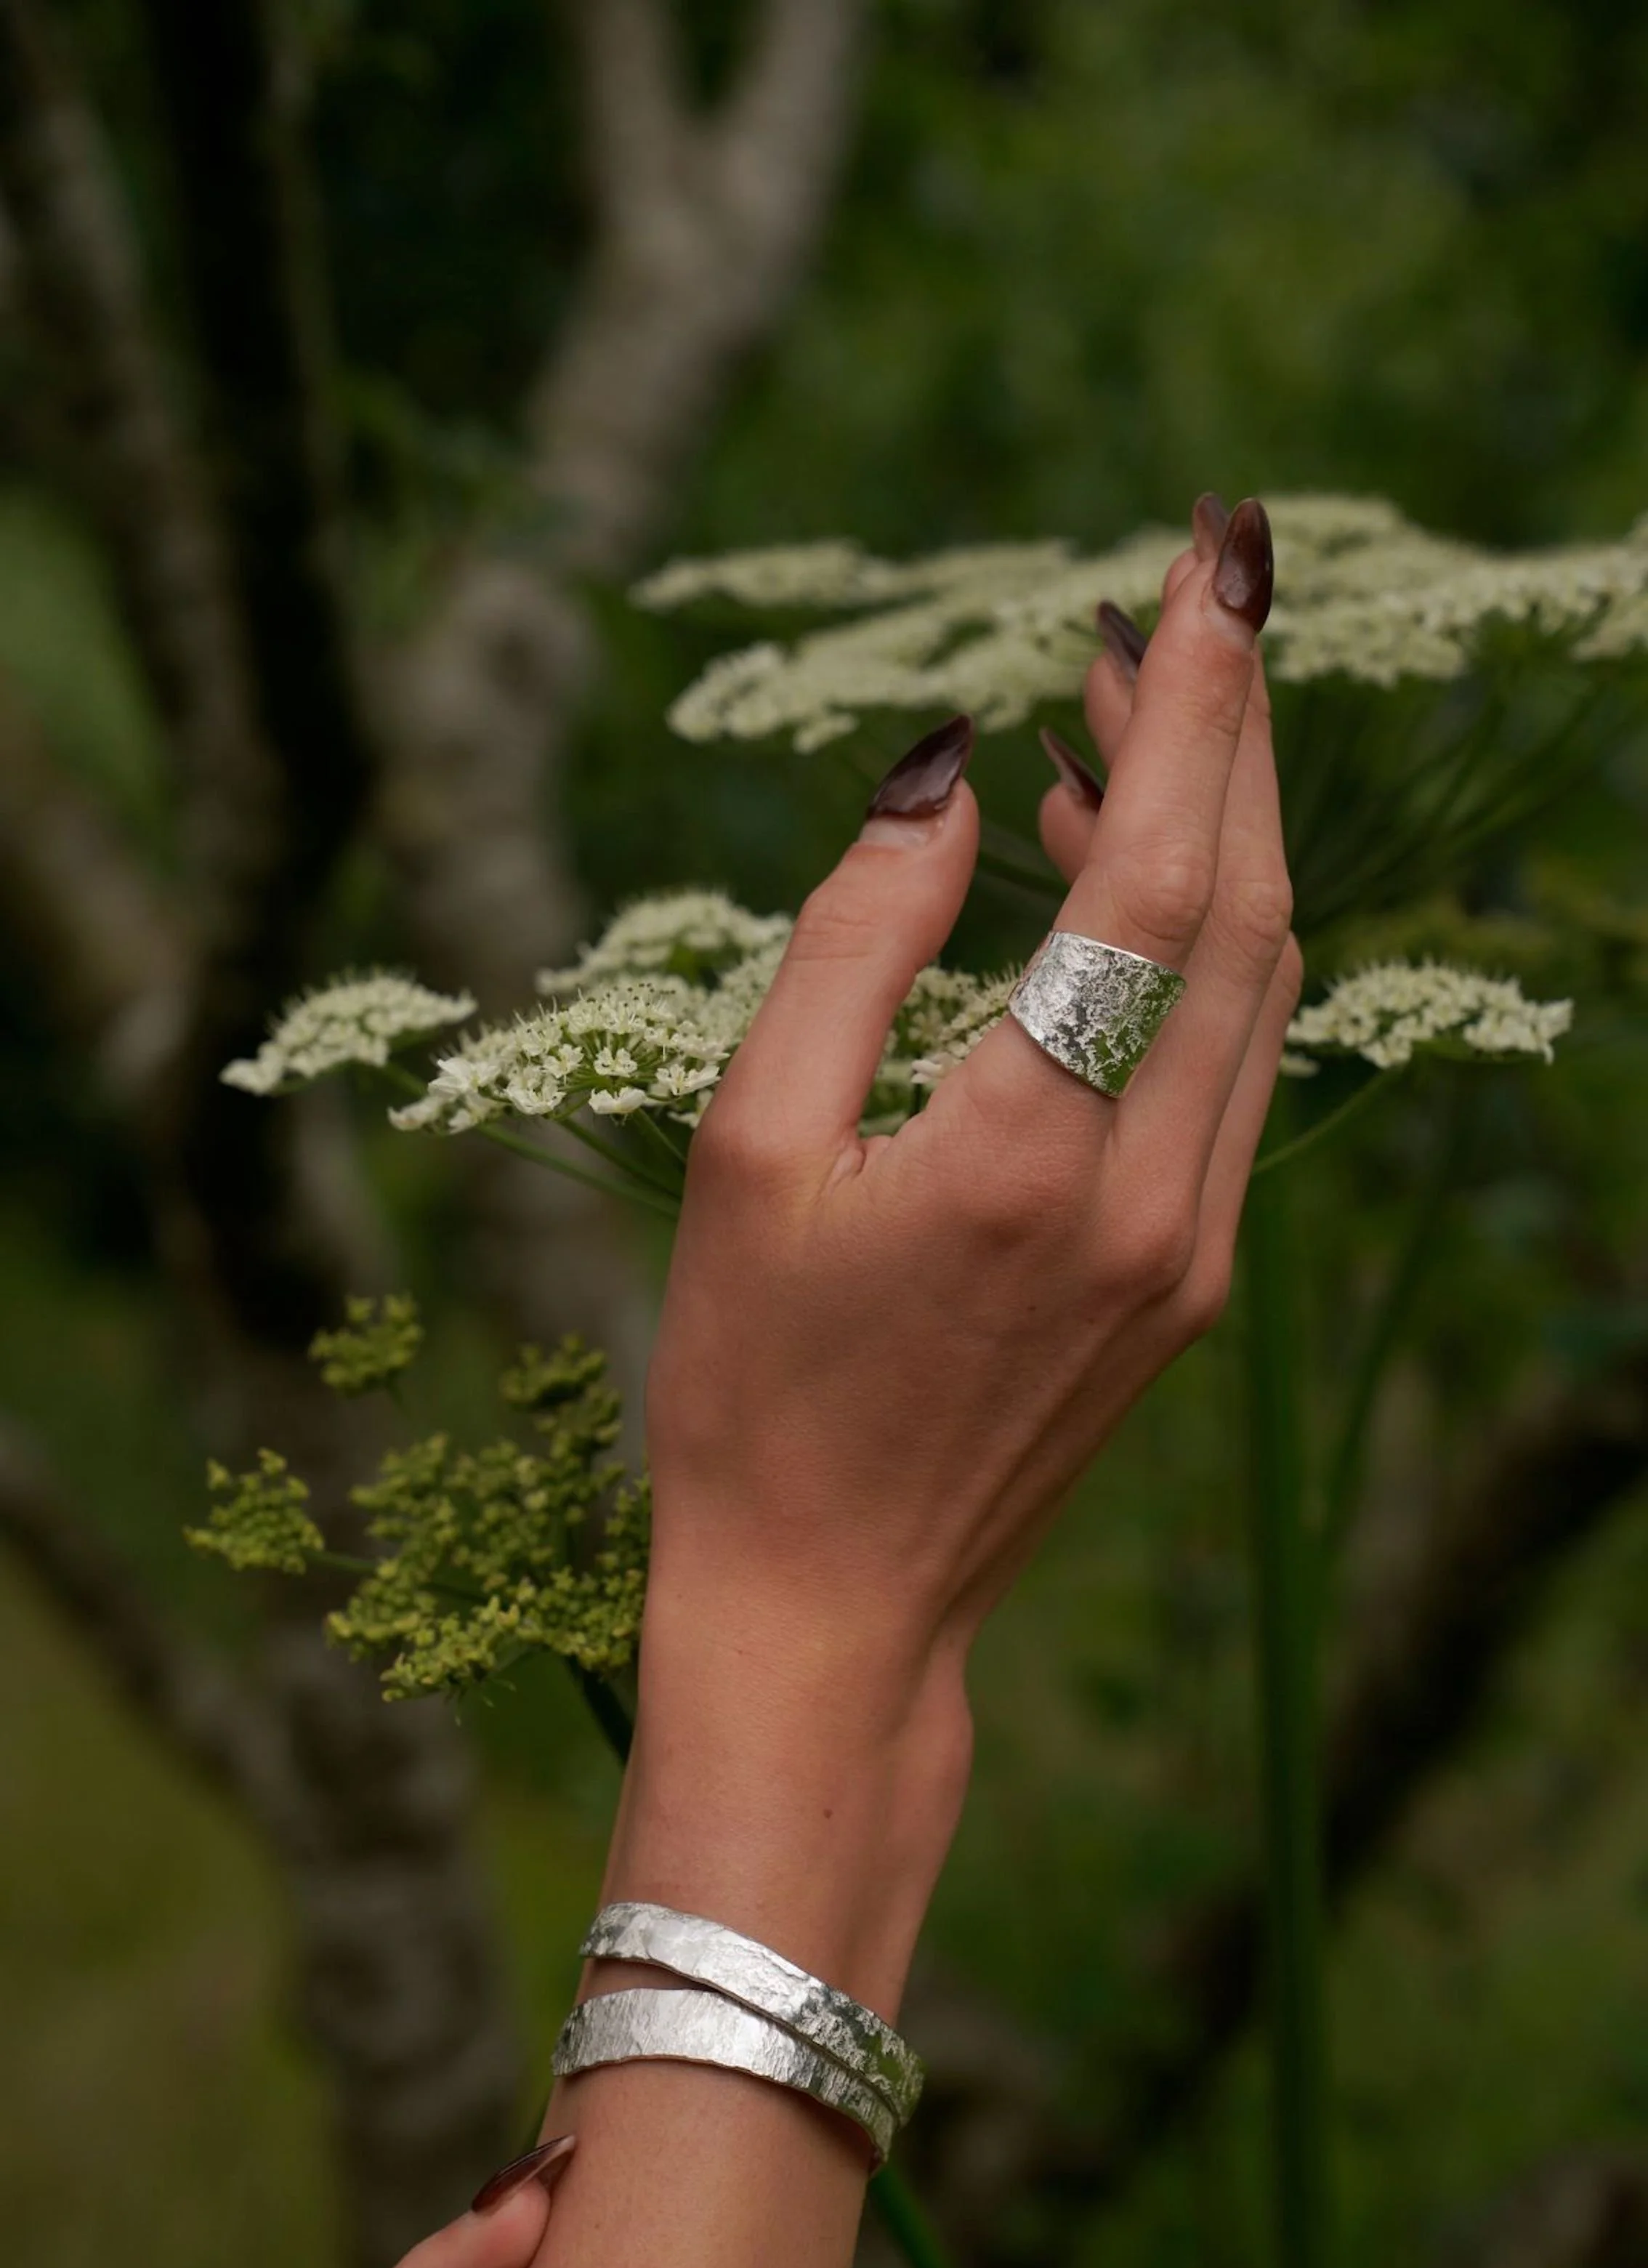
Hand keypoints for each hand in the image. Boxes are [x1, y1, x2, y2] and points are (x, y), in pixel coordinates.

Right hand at [630, 499, 1296, 1965]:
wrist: (830, 1603)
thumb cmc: (749, 1386)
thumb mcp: (750, 1147)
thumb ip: (852, 943)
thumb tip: (949, 768)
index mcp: (1030, 1154)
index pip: (1162, 875)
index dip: (1198, 700)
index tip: (1211, 557)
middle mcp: (1152, 1198)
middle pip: (1248, 908)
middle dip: (1228, 732)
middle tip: (1177, 596)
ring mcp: (1193, 1248)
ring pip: (1260, 984)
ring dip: (1215, 830)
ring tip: (1117, 710)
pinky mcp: (1191, 1280)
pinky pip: (1229, 1064)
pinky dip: (1197, 946)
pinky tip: (1110, 878)